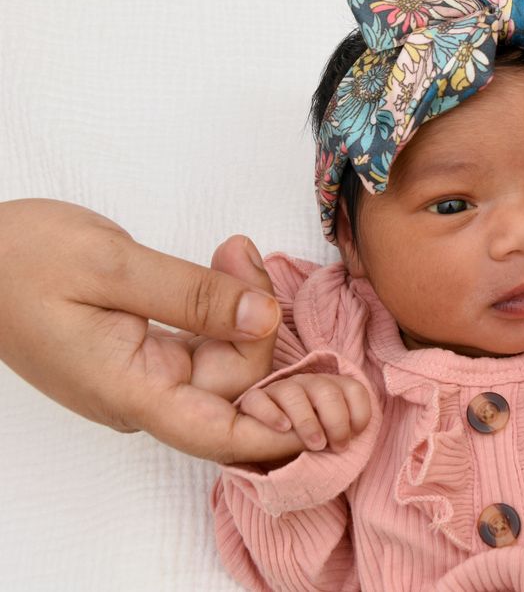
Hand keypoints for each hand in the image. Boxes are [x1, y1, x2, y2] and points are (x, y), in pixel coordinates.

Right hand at [0, 198, 301, 463]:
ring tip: (236, 251)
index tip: (329, 412)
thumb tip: (265, 316)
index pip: (219, 434)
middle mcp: (142, 394)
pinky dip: (222, 309)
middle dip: (259, 325)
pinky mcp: (143, 354)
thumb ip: (195, 295)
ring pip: (223, 361)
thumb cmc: (18, 259)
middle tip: (246, 255)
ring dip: (243, 310)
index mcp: (129, 390)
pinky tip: (227, 267)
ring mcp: (142, 376)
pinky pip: (203, 344)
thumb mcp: (112, 266)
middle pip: (234, 385)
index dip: (279, 431)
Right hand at [239, 373, 370, 456]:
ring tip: (316, 445)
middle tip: (338, 447)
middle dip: (337, 421)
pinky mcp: (252, 400)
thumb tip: (354, 435)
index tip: (356, 434)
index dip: (360, 411)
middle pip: (327, 391)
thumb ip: (340, 430)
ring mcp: (279, 389)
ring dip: (308, 421)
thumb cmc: (299, 440)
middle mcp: (306, 384)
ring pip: (294, 393)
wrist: (258, 442)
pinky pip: (259, 400)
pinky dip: (271, 414)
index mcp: (328, 388)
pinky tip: (282, 428)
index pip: (353, 388)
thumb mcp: (326, 436)